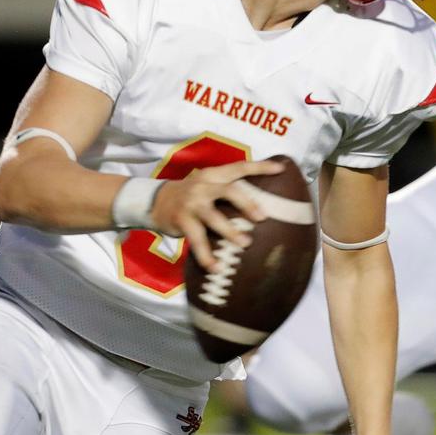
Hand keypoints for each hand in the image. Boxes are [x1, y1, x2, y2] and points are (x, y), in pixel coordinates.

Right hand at [148, 159, 284, 270]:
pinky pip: (197, 240)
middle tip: (262, 217)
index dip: (260, 167)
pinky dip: (206, 256)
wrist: (154, 201)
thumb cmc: (191, 196)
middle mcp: (203, 186)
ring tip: (245, 244)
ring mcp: (191, 203)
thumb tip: (261, 205)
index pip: (239, 167)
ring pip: (213, 217)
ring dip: (230, 231)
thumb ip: (227, 190)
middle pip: (228, 191)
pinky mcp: (182, 220)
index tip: (281, 168)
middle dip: (246, 203)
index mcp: (213, 175)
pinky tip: (216, 267)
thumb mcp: (207, 185)